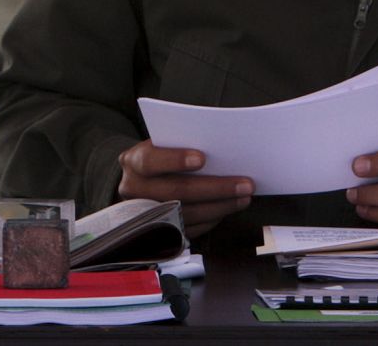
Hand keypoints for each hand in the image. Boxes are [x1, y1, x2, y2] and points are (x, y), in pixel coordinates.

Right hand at [117, 140, 252, 237]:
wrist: (138, 183)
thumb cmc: (158, 158)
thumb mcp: (160, 146)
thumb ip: (179, 145)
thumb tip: (218, 148)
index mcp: (133, 162)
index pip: (150, 161)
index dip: (174, 160)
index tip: (202, 158)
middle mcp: (135, 190)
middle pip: (175, 192)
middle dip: (214, 188)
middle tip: (244, 183)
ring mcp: (145, 215)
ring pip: (186, 213)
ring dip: (220, 206)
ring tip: (244, 197)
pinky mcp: (159, 233)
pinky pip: (189, 229)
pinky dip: (211, 220)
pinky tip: (229, 208)